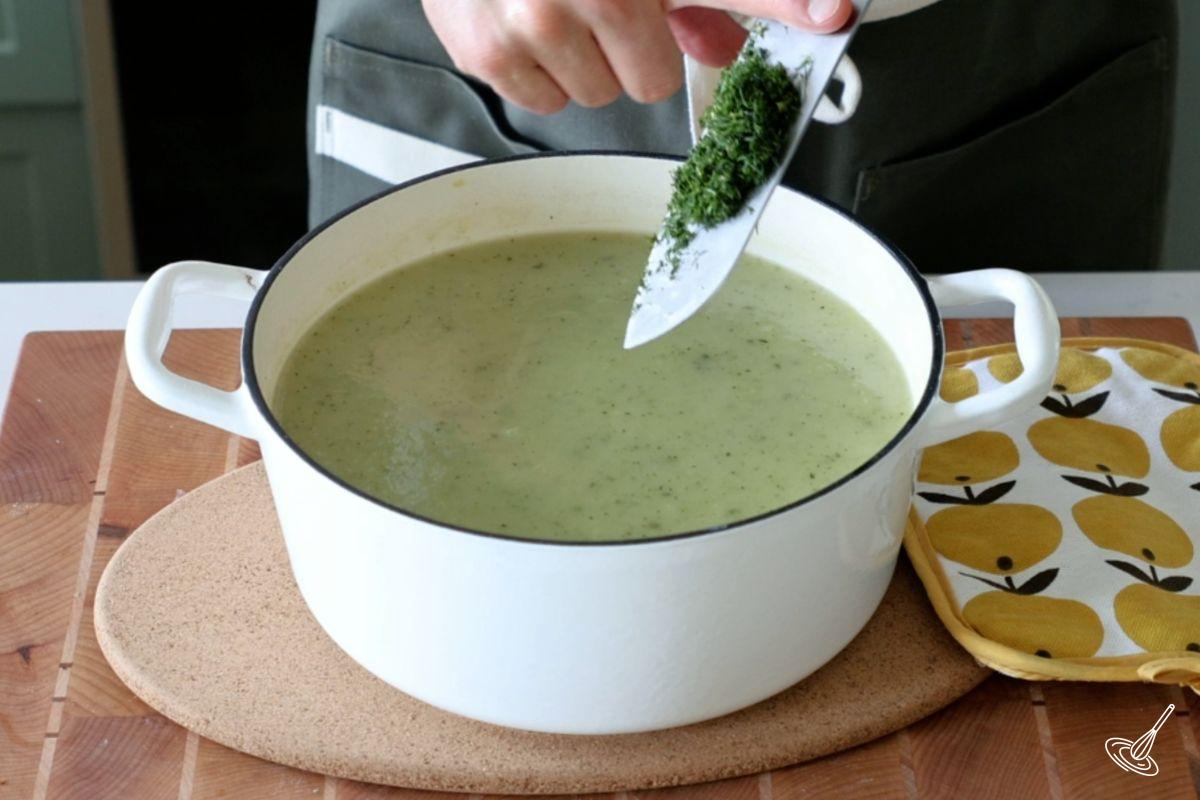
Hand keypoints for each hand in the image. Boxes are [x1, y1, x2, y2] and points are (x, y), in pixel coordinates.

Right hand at [423, 0, 853, 113]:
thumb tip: (761, 33)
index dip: (794, 4)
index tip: (831, 14)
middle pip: (649, 82)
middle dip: (627, 51)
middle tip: (595, 6)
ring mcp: (535, 22)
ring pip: (596, 97)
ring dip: (580, 63)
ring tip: (552, 8)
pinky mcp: (489, 51)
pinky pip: (544, 103)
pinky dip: (534, 73)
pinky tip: (520, 23)